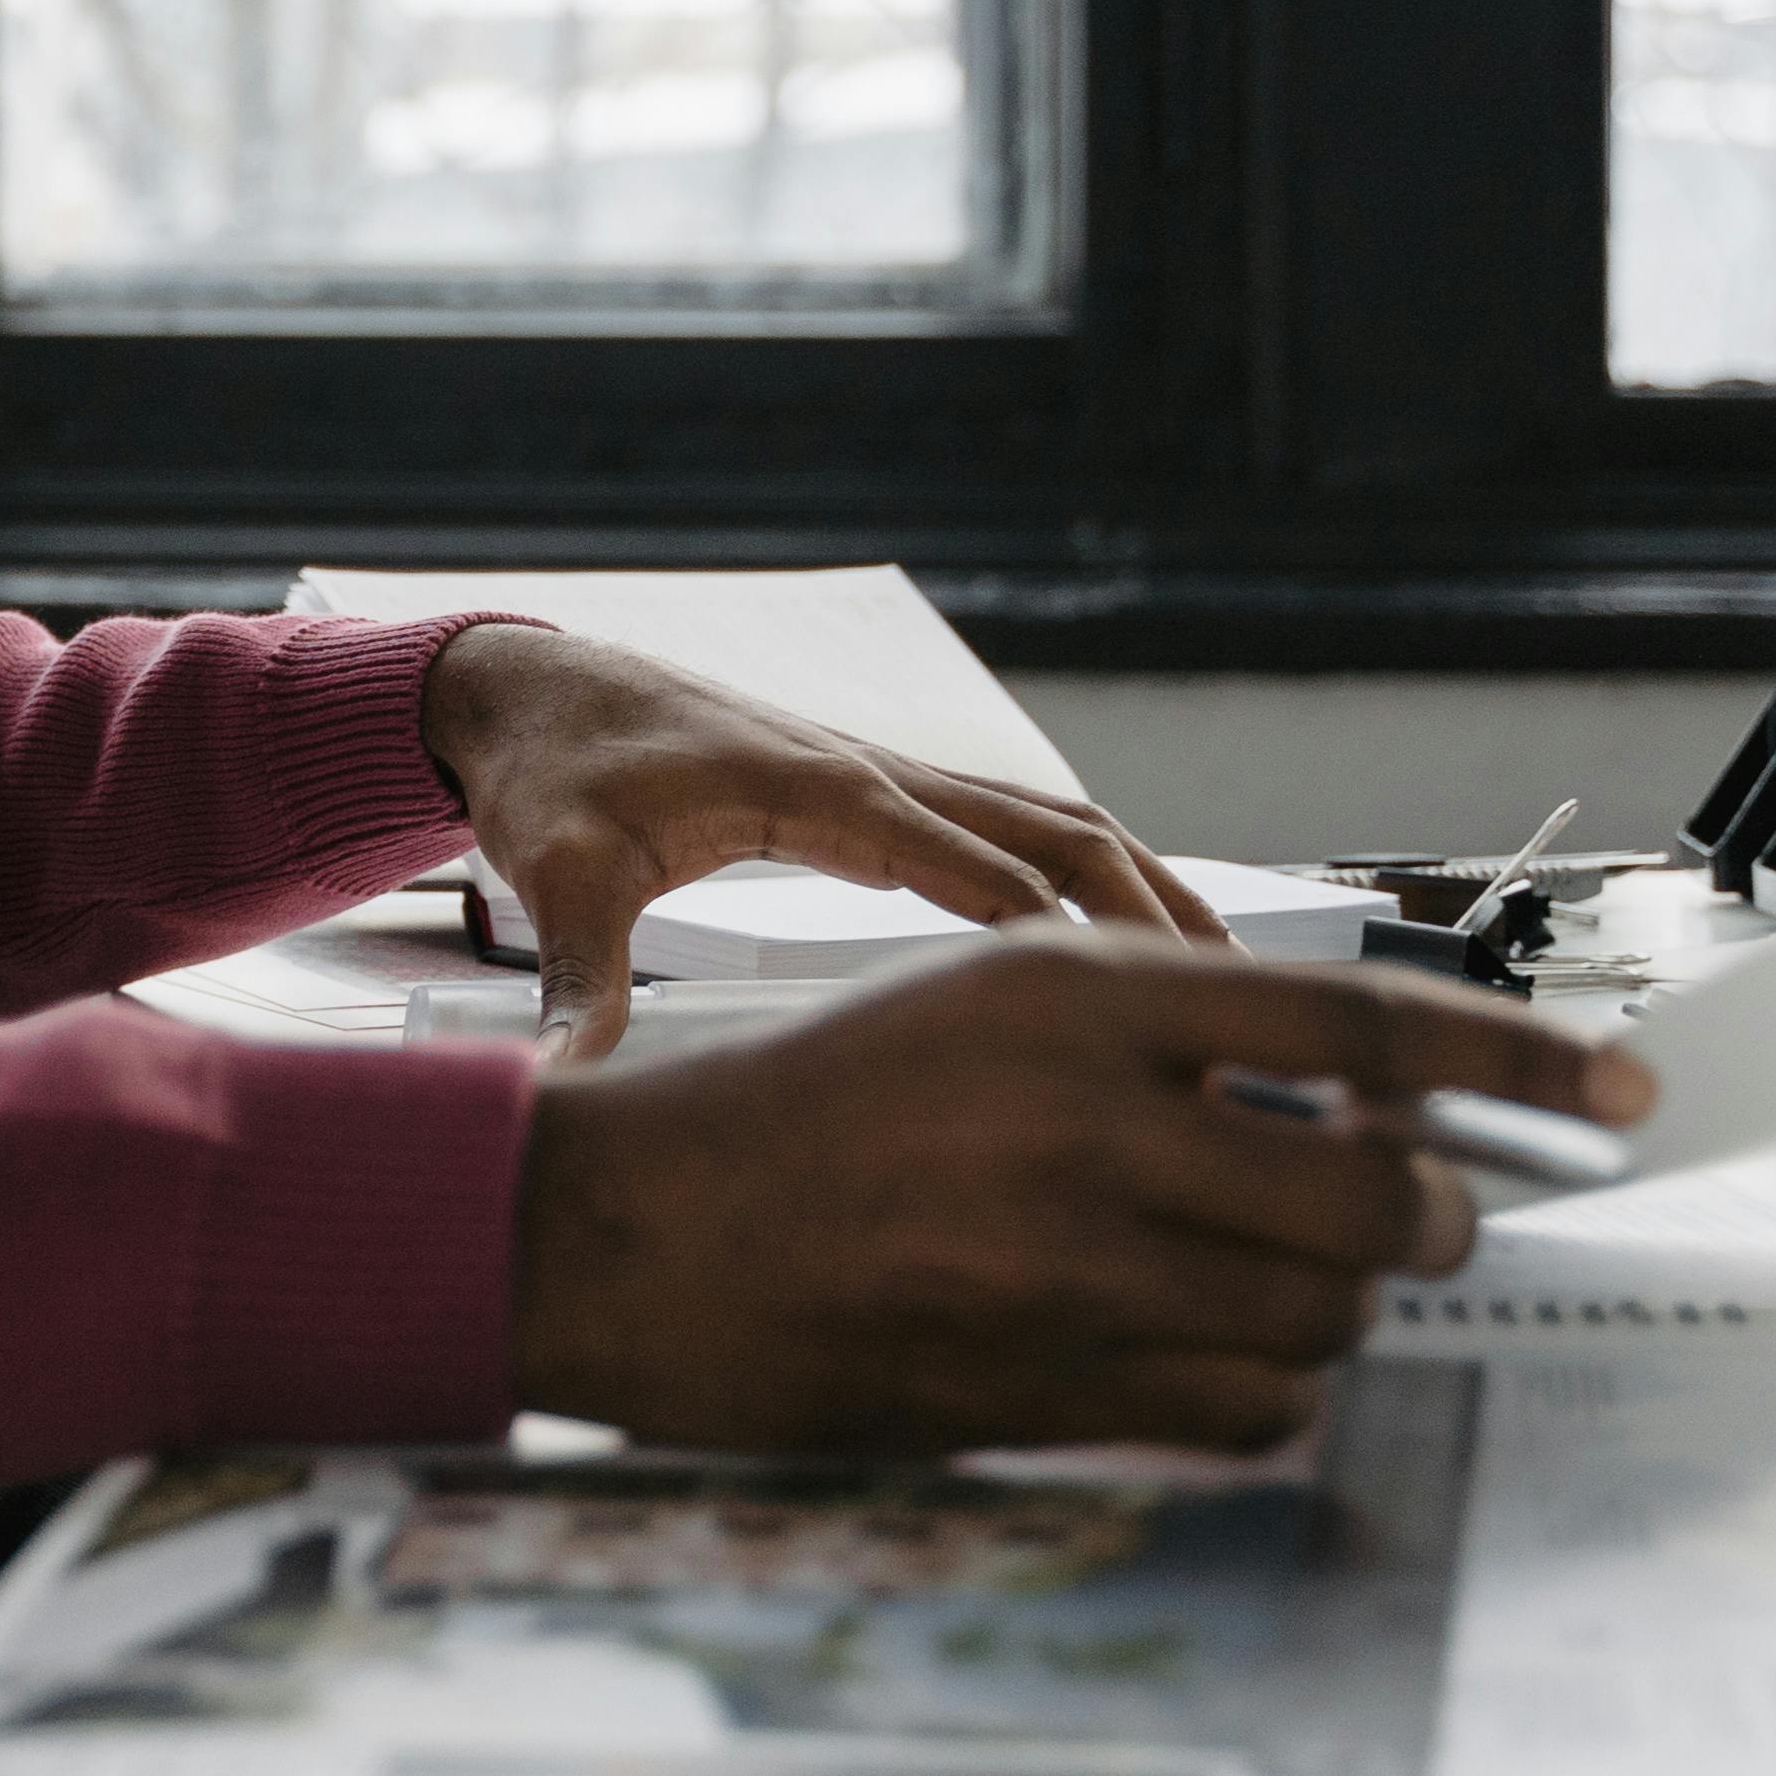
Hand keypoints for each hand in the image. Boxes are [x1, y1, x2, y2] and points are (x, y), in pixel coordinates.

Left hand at [418, 622, 1230, 1058]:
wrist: (532, 693)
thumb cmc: (550, 776)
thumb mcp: (561, 876)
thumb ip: (577, 981)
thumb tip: (566, 1082)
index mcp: (820, 792)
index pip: (981, 864)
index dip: (1073, 941)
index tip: (1155, 1020)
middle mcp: (876, 772)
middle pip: (1059, 833)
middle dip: (1154, 917)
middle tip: (1243, 1016)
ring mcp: (886, 777)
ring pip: (1054, 824)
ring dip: (1142, 894)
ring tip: (1229, 991)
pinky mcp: (877, 795)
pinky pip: (1013, 830)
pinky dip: (1089, 881)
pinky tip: (1124, 954)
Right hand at [507, 928, 1656, 1454]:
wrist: (643, 1231)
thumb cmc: (816, 1103)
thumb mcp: (984, 998)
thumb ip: (1161, 1033)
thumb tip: (1350, 1097)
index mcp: (1077, 994)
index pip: (1361, 1027)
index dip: (1520, 1064)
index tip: (1628, 1095)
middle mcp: (1090, 1127)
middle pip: (1380, 1197)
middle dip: (1435, 1214)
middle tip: (1425, 1204)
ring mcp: (1069, 1270)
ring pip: (1327, 1316)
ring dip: (1344, 1305)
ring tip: (1279, 1269)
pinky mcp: (1047, 1386)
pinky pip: (1247, 1405)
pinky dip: (1271, 1383)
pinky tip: (1214, 1339)